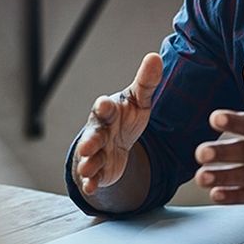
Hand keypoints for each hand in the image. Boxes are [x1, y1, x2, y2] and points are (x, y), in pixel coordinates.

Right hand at [73, 52, 161, 195]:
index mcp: (108, 112)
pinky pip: (92, 177)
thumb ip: (146, 82)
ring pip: (90, 157)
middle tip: (89, 145)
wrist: (116, 143)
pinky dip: (91, 182)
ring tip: (88, 167)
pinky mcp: (98, 171)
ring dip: (89, 162)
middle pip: (93, 135)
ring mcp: (96, 152)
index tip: (105, 104)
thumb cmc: (125, 118)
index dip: (104, 106)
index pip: (105, 108)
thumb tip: (155, 56)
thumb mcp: (138, 101)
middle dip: (90, 140)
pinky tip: (92, 187)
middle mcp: (98, 131)